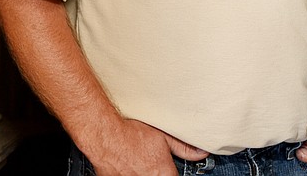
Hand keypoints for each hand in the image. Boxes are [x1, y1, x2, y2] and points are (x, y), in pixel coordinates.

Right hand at [85, 118, 208, 175]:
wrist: (105, 135)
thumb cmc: (131, 133)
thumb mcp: (162, 136)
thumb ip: (183, 147)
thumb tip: (201, 152)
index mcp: (163, 173)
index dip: (172, 172)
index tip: (167, 167)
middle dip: (156, 171)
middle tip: (149, 162)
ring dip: (142, 172)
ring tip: (137, 162)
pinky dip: (129, 173)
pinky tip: (127, 165)